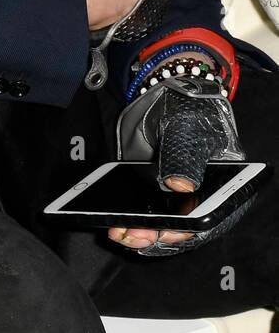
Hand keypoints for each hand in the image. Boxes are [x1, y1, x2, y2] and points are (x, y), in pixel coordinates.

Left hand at [110, 66, 247, 252]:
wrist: (163, 98)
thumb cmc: (187, 110)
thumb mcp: (187, 128)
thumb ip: (184, 155)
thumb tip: (181, 186)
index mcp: (224, 187)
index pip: (208, 217)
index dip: (186, 228)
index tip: (164, 230)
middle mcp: (201, 200)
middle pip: (181, 229)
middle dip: (154, 234)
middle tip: (128, 233)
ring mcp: (176, 200)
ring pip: (160, 227)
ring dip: (138, 232)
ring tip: (115, 230)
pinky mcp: (153, 196)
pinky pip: (142, 214)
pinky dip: (127, 219)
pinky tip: (108, 218)